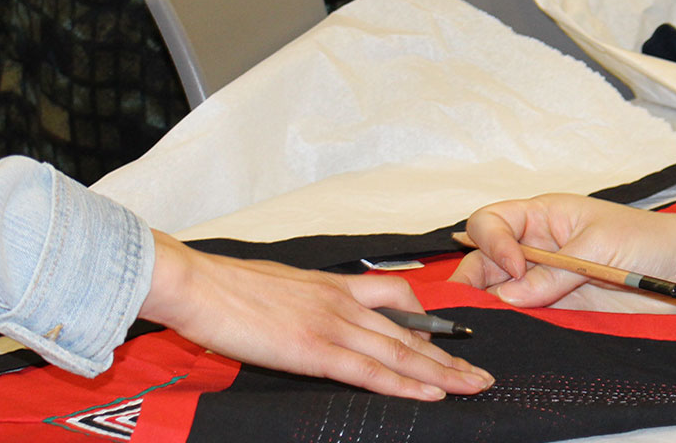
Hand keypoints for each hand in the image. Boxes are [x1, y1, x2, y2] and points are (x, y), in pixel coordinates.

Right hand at [139, 231, 492, 399]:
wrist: (194, 282)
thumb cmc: (224, 288)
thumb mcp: (277, 287)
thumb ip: (303, 303)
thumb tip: (306, 319)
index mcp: (333, 285)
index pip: (394, 297)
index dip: (425, 319)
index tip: (447, 336)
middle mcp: (342, 302)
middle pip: (409, 330)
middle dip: (449, 355)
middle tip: (480, 373)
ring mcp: (332, 324)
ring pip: (401, 351)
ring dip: (442, 372)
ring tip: (473, 386)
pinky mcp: (315, 349)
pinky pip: (371, 370)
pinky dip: (406, 383)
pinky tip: (432, 392)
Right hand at [449, 193, 675, 311]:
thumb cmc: (650, 242)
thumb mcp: (599, 248)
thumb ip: (553, 273)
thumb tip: (507, 296)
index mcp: (543, 216)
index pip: (492, 222)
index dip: (492, 243)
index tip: (513, 267)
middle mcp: (537, 248)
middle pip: (484, 261)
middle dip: (474, 282)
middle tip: (476, 309)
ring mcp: (545, 281)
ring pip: (499, 294)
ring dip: (490, 309)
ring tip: (488, 328)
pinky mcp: (559, 310)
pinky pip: (525, 318)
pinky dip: (513, 328)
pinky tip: (509, 338)